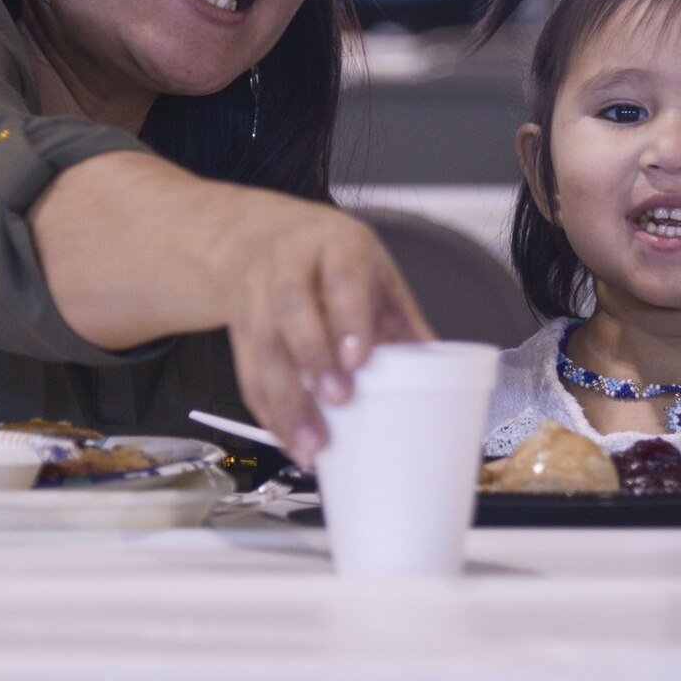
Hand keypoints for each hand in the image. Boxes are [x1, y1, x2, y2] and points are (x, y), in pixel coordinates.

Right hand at [30, 153, 432, 459]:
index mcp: (333, 244)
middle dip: (313, 360)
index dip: (347, 319)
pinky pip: (248, 375)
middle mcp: (287, 265)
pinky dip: (268, 413)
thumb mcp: (370, 269)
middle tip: (337, 400)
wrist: (252, 237)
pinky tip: (288, 438)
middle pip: (292, 312)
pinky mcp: (238, 330)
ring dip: (286, 402)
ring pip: (263, 350)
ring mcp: (256, 296)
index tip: (359, 360)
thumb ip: (401, 318)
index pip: (340, 278)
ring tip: (311, 443)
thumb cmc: (323, 255)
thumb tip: (442, 369)